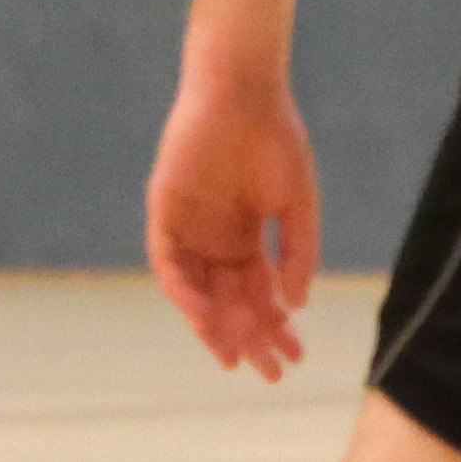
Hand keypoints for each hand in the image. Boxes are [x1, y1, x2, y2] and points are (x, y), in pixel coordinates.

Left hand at [147, 69, 320, 378]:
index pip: (257, 293)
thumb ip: (297, 252)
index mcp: (246, 234)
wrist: (243, 90)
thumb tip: (296, 305)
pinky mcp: (163, 209)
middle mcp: (214, 236)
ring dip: (213, 324)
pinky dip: (183, 292)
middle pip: (228, 299)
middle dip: (249, 335)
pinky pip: (167, 261)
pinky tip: (204, 317)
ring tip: (236, 354)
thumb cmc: (275, 138)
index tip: (295, 357)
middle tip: (270, 371)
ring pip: (197, 289)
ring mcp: (188, 225)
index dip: (275, 326)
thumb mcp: (296, 204)